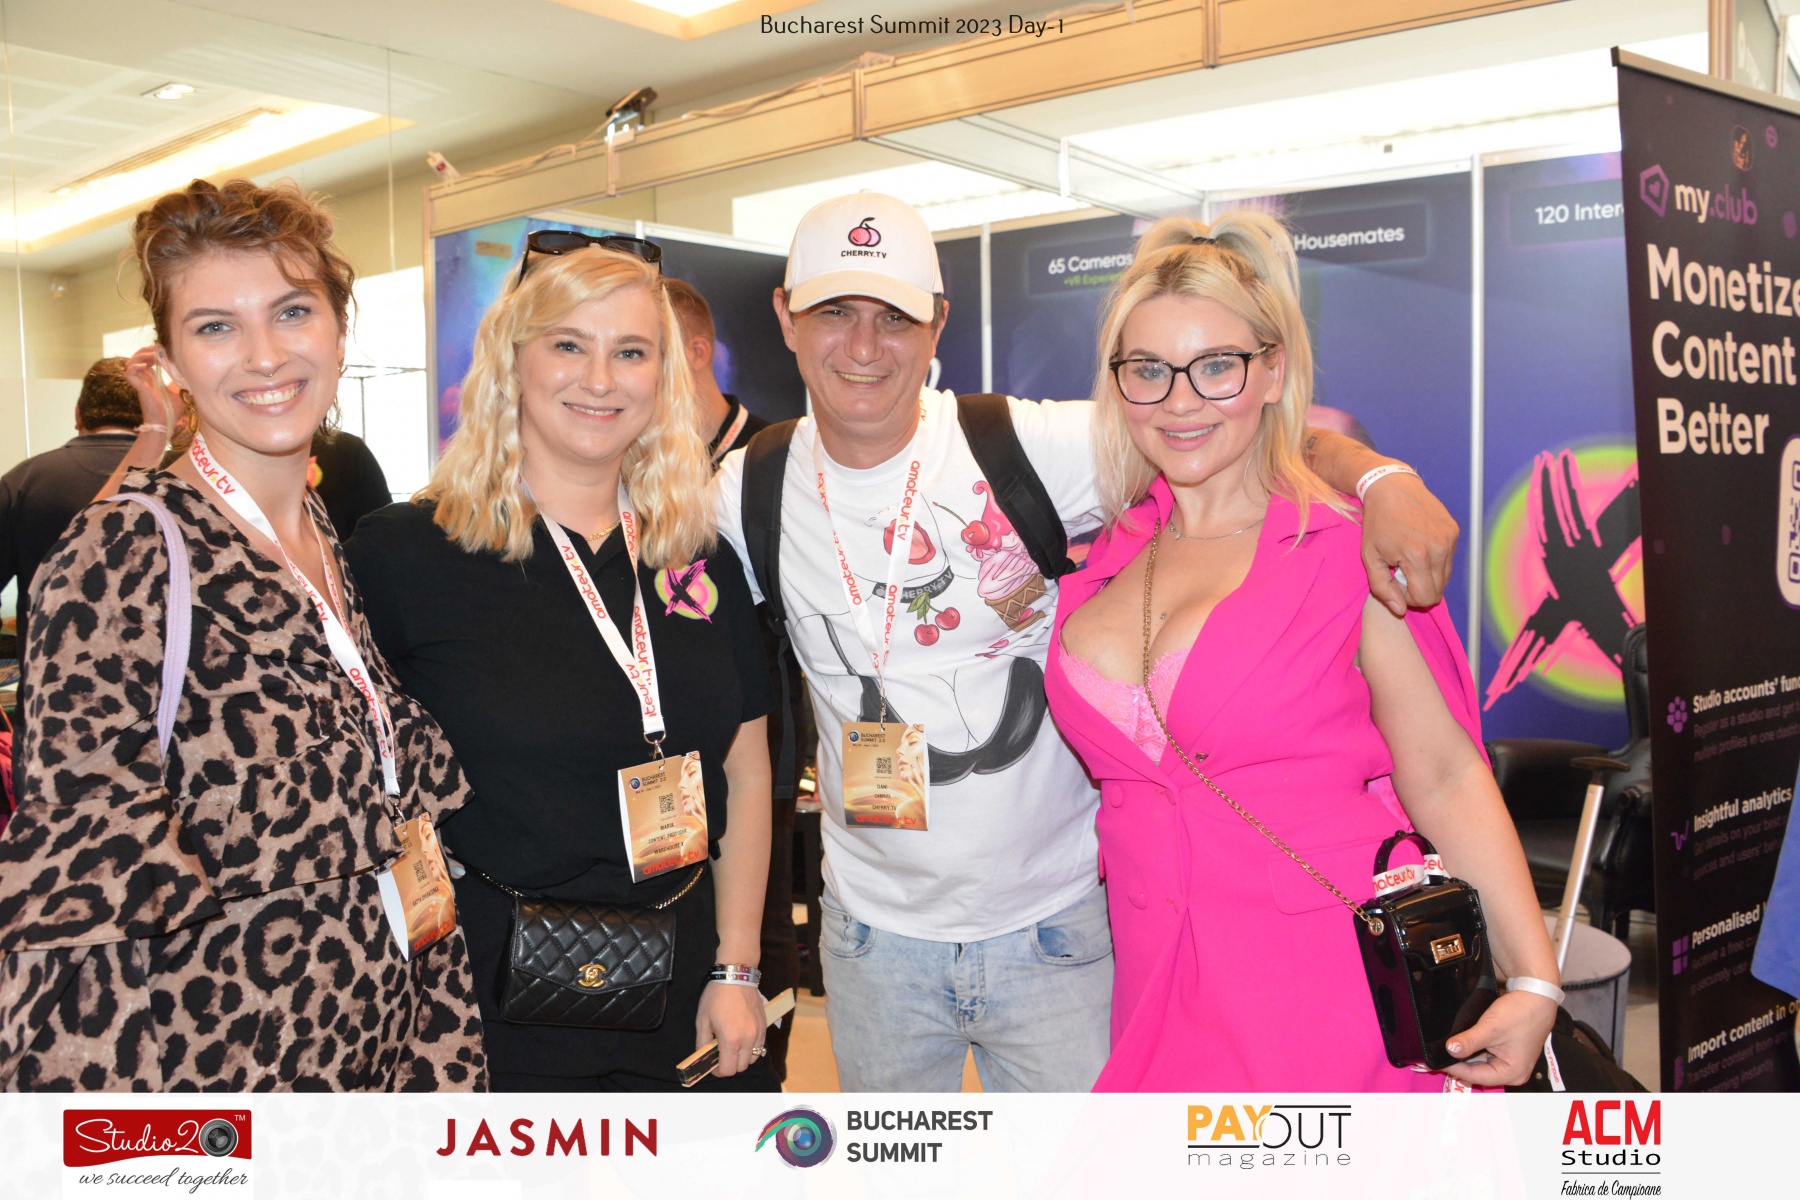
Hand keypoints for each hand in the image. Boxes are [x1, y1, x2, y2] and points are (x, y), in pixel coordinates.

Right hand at [123, 346, 179, 431]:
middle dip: (145, 350)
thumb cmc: (173, 411)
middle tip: (156, 350)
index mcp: (152, 378)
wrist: (167, 423)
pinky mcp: (139, 388)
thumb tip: (193, 373)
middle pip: (136, 357)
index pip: (146, 359)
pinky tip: (145, 367)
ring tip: (151, 357)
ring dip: (140, 356)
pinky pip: (128, 374)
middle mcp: (144, 379)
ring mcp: (140, 383)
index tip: (162, 349)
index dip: (151, 351)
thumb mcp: (182, 392)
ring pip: (130, 363)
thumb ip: (183, 381)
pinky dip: (134, 367)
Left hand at [696, 981, 764, 1077]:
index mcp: (730, 1039)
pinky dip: (751, 1049)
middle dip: (730, 1065)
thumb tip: (704, 1058)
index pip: (728, 1070)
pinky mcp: (764, 1026)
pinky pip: (760, 1047)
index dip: (718, 1071)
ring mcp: (758, 1033)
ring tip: (733, 1046)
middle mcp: (747, 1039)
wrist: (736, 976)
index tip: (713, 1065)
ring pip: (753, 1059)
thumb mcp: (702, 1020)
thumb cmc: (716, 997)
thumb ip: (702, 1043)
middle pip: (741, 1067)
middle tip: (721, 1054)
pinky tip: (742, 1038)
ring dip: (742, 1058)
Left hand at [1360, 471, 1457, 615]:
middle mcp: (1440, 549)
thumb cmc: (1377, 523)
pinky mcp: (1455, 531)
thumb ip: (1382, 587)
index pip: (1425, 598)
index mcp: (1417, 556)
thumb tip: (1400, 610)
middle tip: (1401, 571)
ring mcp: (1450, 539)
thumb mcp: (1370, 557)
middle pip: (1438, 591)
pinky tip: (1419, 546)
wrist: (1392, 487)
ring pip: (1445, 577)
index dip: (1409, 598)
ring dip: (1427, 575)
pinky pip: (1449, 560)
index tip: (1396, 582)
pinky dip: (1435, 560)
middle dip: (1418, 589)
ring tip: (1410, 558)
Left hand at [1441, 991, 1557, 1086]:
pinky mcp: (1507, 1051)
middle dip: (1458, 1062)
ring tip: (1447, 1046)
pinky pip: (1486, 1053)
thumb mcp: (1490, 1028)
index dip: (1454, 1068)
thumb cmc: (1519, 1014)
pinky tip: (1461, 1041)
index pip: (1475, 1076)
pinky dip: (1473, 1048)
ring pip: (1480, 1061)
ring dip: (1465, 1054)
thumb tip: (1449, 1050)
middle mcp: (1512, 1072)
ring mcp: (1510, 1061)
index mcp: (1511, 1073)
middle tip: (1436, 1053)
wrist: (1536, 996)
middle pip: (1478, 1071)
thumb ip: (1469, 1042)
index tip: (1435, 1061)